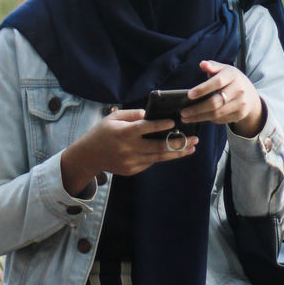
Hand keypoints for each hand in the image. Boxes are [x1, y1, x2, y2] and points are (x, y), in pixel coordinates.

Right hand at [61, 110, 197, 194]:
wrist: (89, 156)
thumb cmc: (102, 132)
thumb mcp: (113, 117)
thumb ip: (131, 115)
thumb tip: (148, 114)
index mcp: (124, 133)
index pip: (145, 128)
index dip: (159, 126)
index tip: (173, 123)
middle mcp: (129, 149)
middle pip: (157, 147)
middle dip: (178, 143)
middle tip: (194, 139)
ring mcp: (131, 162)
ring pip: (158, 157)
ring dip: (176, 153)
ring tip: (191, 148)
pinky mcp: (132, 170)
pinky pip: (150, 162)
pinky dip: (162, 156)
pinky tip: (174, 151)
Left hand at [180, 62, 264, 138]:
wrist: (250, 95)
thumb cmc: (231, 79)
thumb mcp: (224, 69)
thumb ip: (212, 66)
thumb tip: (202, 64)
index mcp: (233, 75)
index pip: (217, 82)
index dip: (202, 89)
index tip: (189, 95)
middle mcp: (239, 90)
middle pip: (215, 102)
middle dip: (197, 109)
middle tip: (183, 112)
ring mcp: (240, 104)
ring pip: (216, 114)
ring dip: (199, 117)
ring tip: (186, 118)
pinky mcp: (240, 114)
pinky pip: (221, 120)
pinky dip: (208, 119)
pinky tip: (199, 118)